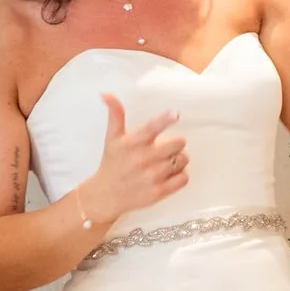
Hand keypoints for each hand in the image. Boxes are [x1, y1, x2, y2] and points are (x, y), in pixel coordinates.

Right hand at [82, 92, 186, 221]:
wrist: (106, 195)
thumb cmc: (112, 164)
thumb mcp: (112, 138)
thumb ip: (115, 115)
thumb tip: (107, 94)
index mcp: (132, 143)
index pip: (151, 128)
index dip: (165, 120)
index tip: (175, 114)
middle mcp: (143, 159)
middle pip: (178, 143)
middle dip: (176, 144)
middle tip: (166, 148)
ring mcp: (152, 176)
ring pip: (183, 160)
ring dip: (178, 160)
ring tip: (164, 162)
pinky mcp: (159, 192)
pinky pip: (184, 178)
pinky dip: (180, 176)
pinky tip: (168, 175)